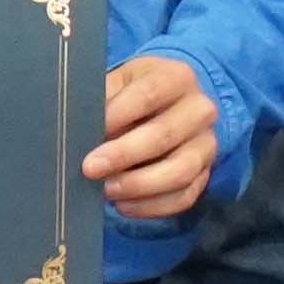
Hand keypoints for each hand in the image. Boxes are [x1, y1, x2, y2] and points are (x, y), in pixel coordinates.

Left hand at [86, 52, 219, 223]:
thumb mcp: (121, 81)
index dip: (118, 114)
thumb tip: (77, 125)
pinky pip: (183, 197)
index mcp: (177, 77)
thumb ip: (103, 97)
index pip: (149, 94)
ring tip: (106, 190)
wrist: (172, 107)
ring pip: (180, 171)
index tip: (91, 130)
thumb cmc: (136, 93)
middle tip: (89, 168)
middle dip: (123, 154)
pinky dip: (151, 206)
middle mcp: (199, 110)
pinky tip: (123, 205)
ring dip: (138, 185)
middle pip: (164, 134)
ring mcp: (206, 145)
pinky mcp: (205, 174)